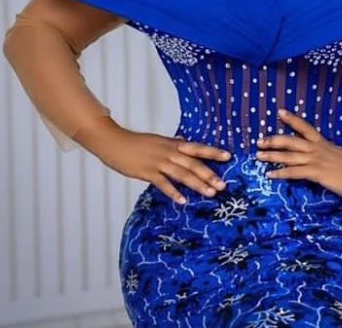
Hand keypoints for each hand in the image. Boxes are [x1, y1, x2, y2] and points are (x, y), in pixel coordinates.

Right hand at [74, 116, 231, 204]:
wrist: (113, 141)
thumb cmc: (136, 143)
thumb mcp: (158, 141)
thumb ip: (173, 147)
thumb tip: (187, 148)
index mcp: (172, 143)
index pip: (197, 148)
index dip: (212, 152)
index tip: (228, 156)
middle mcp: (168, 152)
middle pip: (192, 163)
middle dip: (209, 174)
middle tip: (223, 185)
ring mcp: (158, 162)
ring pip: (181, 174)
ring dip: (197, 184)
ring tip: (210, 193)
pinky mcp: (146, 172)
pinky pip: (163, 183)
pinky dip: (173, 192)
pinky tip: (183, 200)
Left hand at [256, 108, 341, 202]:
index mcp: (324, 144)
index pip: (305, 127)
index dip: (292, 119)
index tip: (279, 112)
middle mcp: (318, 150)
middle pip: (291, 141)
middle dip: (273, 140)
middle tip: (259, 141)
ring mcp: (317, 161)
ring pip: (290, 156)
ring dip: (272, 156)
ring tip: (258, 156)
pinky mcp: (318, 173)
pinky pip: (295, 172)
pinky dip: (281, 173)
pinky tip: (270, 174)